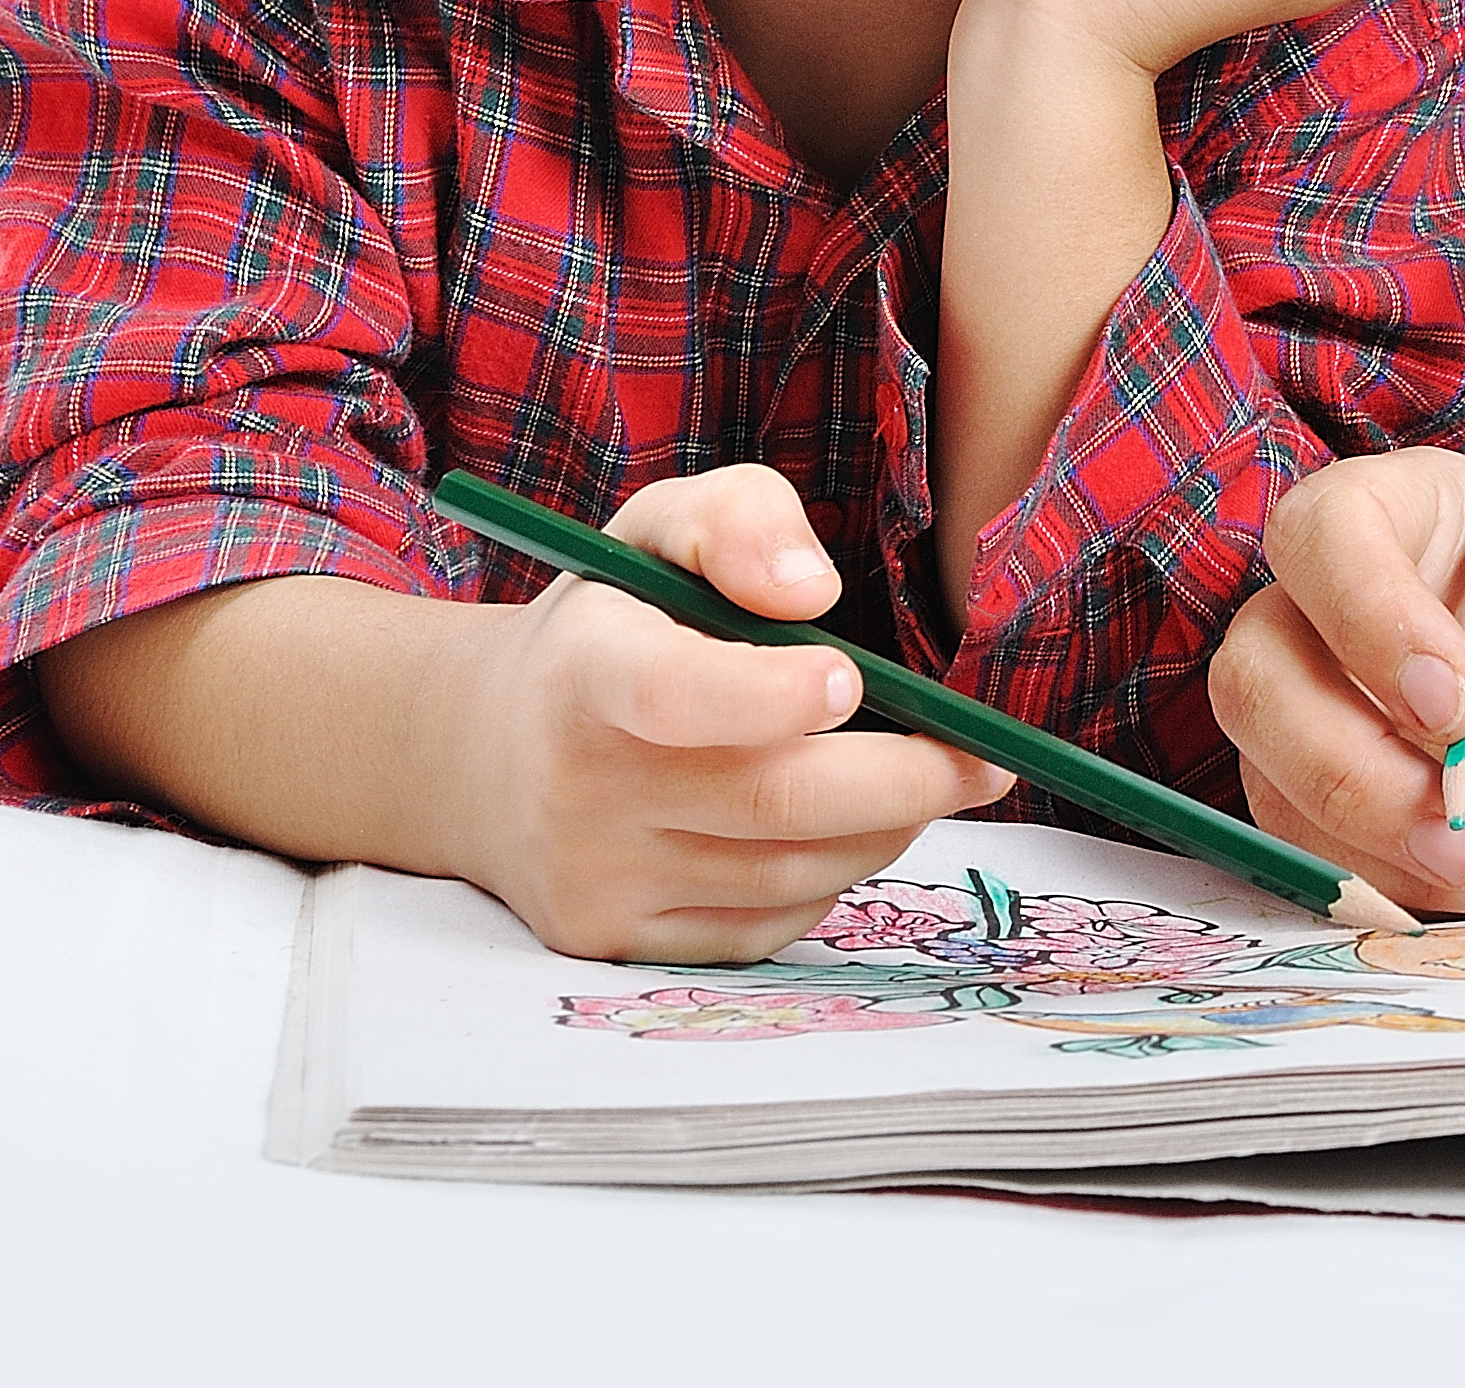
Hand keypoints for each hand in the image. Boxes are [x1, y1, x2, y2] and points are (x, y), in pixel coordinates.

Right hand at [446, 465, 1013, 961]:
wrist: (482, 753)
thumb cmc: (611, 623)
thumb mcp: (659, 531)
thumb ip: (740, 522)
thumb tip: (813, 593)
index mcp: (584, 669)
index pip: (672, 693)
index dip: (768, 694)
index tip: (851, 679)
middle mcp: (576, 784)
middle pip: (773, 800)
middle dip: (907, 780)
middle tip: (982, 757)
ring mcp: (593, 876)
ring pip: (787, 873)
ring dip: (883, 828)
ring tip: (922, 781)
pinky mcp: (614, 941)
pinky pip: (763, 928)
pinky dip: (828, 880)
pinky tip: (840, 831)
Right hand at [1208, 450, 1464, 912]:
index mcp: (1430, 518)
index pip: (1329, 530)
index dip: (1366, 616)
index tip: (1459, 707)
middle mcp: (1353, 610)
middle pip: (1259, 670)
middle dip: (1356, 773)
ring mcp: (1331, 715)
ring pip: (1276, 781)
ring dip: (1396, 851)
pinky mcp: (1335, 813)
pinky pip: (1315, 862)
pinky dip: (1410, 894)